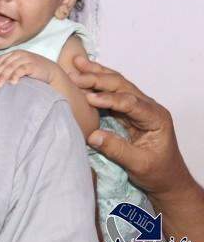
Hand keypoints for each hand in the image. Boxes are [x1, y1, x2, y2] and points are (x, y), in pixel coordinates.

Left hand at [0, 50, 60, 87]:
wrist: (51, 72)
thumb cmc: (33, 72)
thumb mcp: (19, 68)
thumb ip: (9, 70)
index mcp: (13, 54)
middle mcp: (19, 54)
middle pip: (3, 64)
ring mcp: (26, 58)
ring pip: (10, 67)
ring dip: (3, 76)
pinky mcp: (33, 64)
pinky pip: (21, 69)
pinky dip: (15, 76)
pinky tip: (12, 83)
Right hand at [73, 56, 193, 198]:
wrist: (167, 179)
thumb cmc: (158, 173)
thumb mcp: (139, 165)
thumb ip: (117, 150)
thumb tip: (92, 135)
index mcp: (155, 117)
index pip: (130, 103)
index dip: (109, 99)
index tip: (88, 98)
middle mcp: (148, 106)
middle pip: (122, 86)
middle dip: (99, 79)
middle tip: (75, 75)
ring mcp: (137, 106)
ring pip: (116, 83)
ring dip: (96, 73)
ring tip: (76, 62)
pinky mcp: (126, 110)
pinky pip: (111, 91)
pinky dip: (96, 81)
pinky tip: (83, 72)